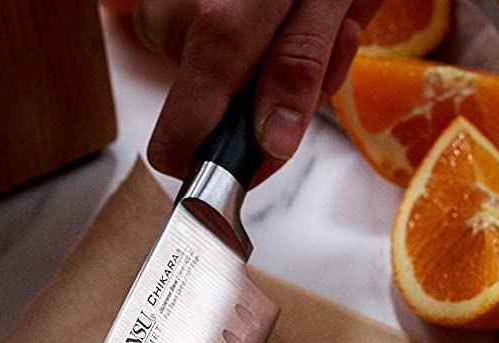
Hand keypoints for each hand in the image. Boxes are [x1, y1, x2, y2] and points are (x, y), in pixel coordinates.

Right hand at [134, 0, 379, 179]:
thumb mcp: (331, 0)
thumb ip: (298, 73)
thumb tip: (270, 146)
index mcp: (217, 32)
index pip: (178, 146)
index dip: (217, 170)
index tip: (257, 163)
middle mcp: (176, 19)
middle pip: (216, 107)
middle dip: (279, 91)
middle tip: (330, 38)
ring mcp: (166, 2)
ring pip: (221, 70)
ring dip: (278, 53)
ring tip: (316, 3)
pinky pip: (211, 34)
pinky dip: (256, 25)